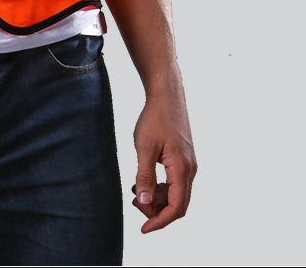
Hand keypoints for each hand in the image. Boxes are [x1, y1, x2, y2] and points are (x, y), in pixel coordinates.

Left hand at [132, 85, 196, 232]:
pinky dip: (160, 187)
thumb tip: (143, 202)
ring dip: (156, 198)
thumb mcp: (144, 147)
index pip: (176, 207)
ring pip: (176, 193)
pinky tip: (143, 180)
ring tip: (135, 191)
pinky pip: (175, 182)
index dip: (160, 221)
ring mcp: (189, 164)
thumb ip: (145, 176)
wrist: (166, 95)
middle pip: (177, 204)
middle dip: (156, 210)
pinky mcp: (184, 158)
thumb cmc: (155, 118)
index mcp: (182, 169)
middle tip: (134, 203)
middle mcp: (190, 169)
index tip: (143, 229)